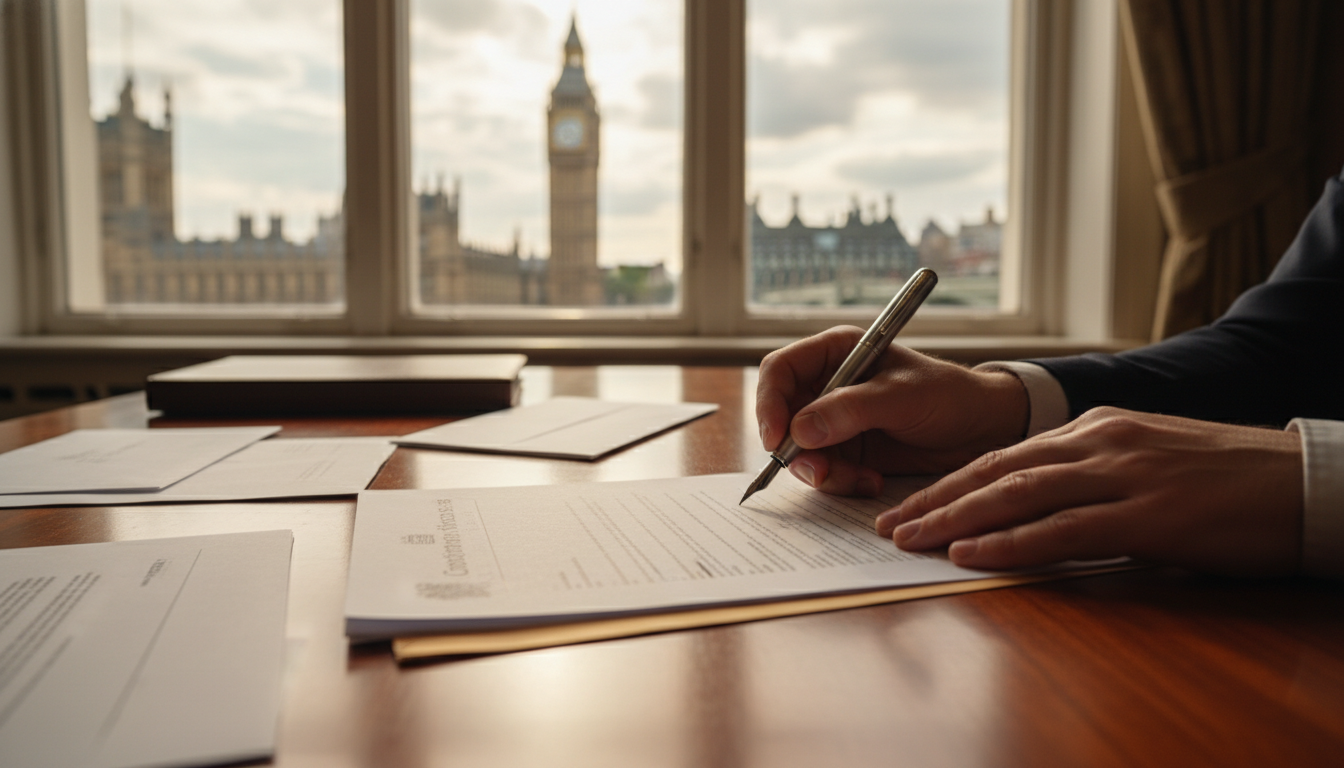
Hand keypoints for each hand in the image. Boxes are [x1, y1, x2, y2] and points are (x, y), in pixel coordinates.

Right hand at [756, 326, 1029, 495]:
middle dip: (794, 449)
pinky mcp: (846, 452)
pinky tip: (873, 481)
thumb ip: (851, 410)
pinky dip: (842, 483)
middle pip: (781, 416)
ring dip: (822, 472)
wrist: (982, 431)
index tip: (776, 437)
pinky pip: (823, 472)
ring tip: (860, 479)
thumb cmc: (949, 396)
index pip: (780, 371)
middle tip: (818, 472)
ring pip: (799, 451)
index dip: (769, 402)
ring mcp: (834, 421)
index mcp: (836, 353)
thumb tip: (800, 430)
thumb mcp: (902, 397)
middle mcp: (827, 385)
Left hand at [874, 407, 1303, 575]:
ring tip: (909, 539)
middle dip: (935, 499)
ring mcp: (1121, 476)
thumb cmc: (1225, 479)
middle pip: (995, 470)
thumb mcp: (1146, 461)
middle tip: (888, 524)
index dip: (950, 482)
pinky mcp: (1145, 516)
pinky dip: (1009, 544)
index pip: (1003, 454)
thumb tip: (1038, 507)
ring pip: (1016, 494)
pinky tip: (971, 555)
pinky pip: (1061, 530)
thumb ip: (1091, 475)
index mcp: (1096, 428)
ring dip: (955, 519)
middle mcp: (1098, 443)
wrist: (1300, 481)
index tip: (909, 504)